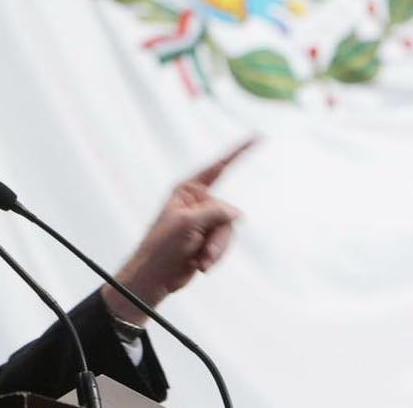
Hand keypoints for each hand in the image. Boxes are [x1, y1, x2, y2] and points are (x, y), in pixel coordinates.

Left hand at [101, 139, 254, 324]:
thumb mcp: (188, 225)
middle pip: (227, 214)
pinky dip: (215, 257)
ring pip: (228, 232)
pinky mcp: (207, 240)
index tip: (258, 136)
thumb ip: (215, 213)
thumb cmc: (162, 247)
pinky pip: (224, 246)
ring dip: (216, 250)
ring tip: (198, 261)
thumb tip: (238, 213)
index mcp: (187, 190)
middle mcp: (197, 203)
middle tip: (201, 250)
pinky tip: (198, 266)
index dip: (239, 152)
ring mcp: (203, 222)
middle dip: (218, 236)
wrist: (154, 277)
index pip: (218, 167)